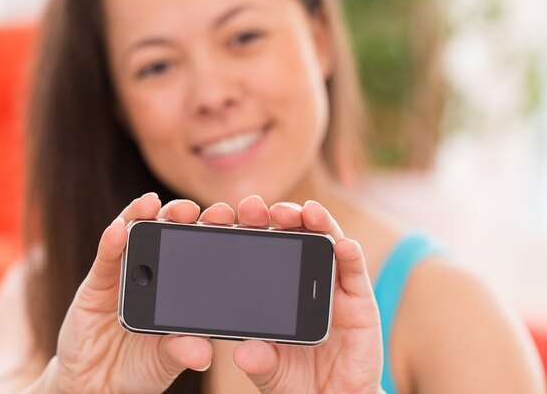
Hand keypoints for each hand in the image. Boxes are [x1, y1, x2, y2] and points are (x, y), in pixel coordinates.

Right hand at [50, 193, 212, 392]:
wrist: (98, 384)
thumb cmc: (140, 367)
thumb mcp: (167, 361)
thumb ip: (182, 351)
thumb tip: (203, 352)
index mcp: (180, 285)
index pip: (199, 249)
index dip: (210, 230)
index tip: (225, 217)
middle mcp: (155, 271)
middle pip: (169, 232)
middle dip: (180, 214)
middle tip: (191, 209)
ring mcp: (126, 272)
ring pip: (136, 233)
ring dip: (144, 214)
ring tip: (151, 203)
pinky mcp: (97, 282)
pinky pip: (105, 258)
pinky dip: (111, 242)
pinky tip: (118, 230)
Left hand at [201, 195, 382, 393]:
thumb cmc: (295, 380)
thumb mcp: (270, 371)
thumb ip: (259, 361)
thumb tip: (244, 353)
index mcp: (275, 290)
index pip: (260, 250)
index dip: (246, 230)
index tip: (225, 216)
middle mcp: (303, 280)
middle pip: (291, 237)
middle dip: (277, 217)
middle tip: (258, 207)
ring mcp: (331, 286)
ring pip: (324, 242)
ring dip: (316, 222)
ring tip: (306, 212)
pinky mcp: (359, 300)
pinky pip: (354, 271)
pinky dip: (349, 254)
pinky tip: (342, 245)